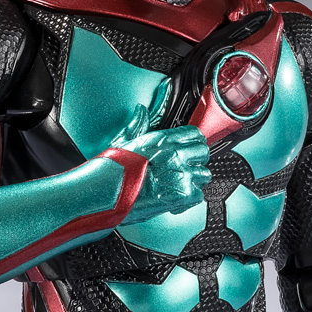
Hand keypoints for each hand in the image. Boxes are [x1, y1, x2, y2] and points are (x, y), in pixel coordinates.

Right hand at [113, 85, 210, 223]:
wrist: (107, 192)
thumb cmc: (113, 171)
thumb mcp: (124, 141)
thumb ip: (138, 124)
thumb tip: (141, 110)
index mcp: (162, 139)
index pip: (194, 134)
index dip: (194, 142)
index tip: (190, 149)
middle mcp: (175, 154)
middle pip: (203, 152)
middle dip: (197, 160)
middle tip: (187, 168)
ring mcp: (181, 174)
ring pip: (204, 174)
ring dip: (194, 181)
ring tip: (180, 186)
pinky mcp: (182, 194)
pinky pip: (199, 195)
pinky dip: (189, 200)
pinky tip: (177, 200)